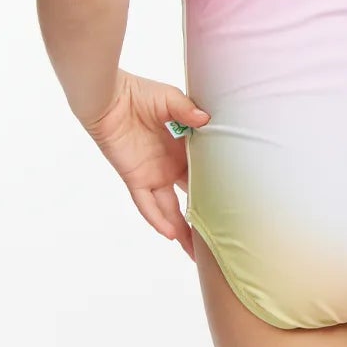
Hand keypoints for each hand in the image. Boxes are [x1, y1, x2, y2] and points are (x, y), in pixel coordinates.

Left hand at [83, 71, 209, 257]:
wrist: (109, 98)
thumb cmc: (139, 94)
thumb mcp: (170, 99)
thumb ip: (187, 111)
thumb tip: (206, 120)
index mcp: (183, 150)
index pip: (204, 174)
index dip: (218, 188)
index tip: (238, 202)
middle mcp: (170, 167)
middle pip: (191, 198)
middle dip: (205, 217)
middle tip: (225, 236)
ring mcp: (153, 175)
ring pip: (170, 210)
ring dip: (182, 230)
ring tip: (198, 252)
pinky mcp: (135, 178)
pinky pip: (147, 205)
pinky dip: (158, 219)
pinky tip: (171, 235)